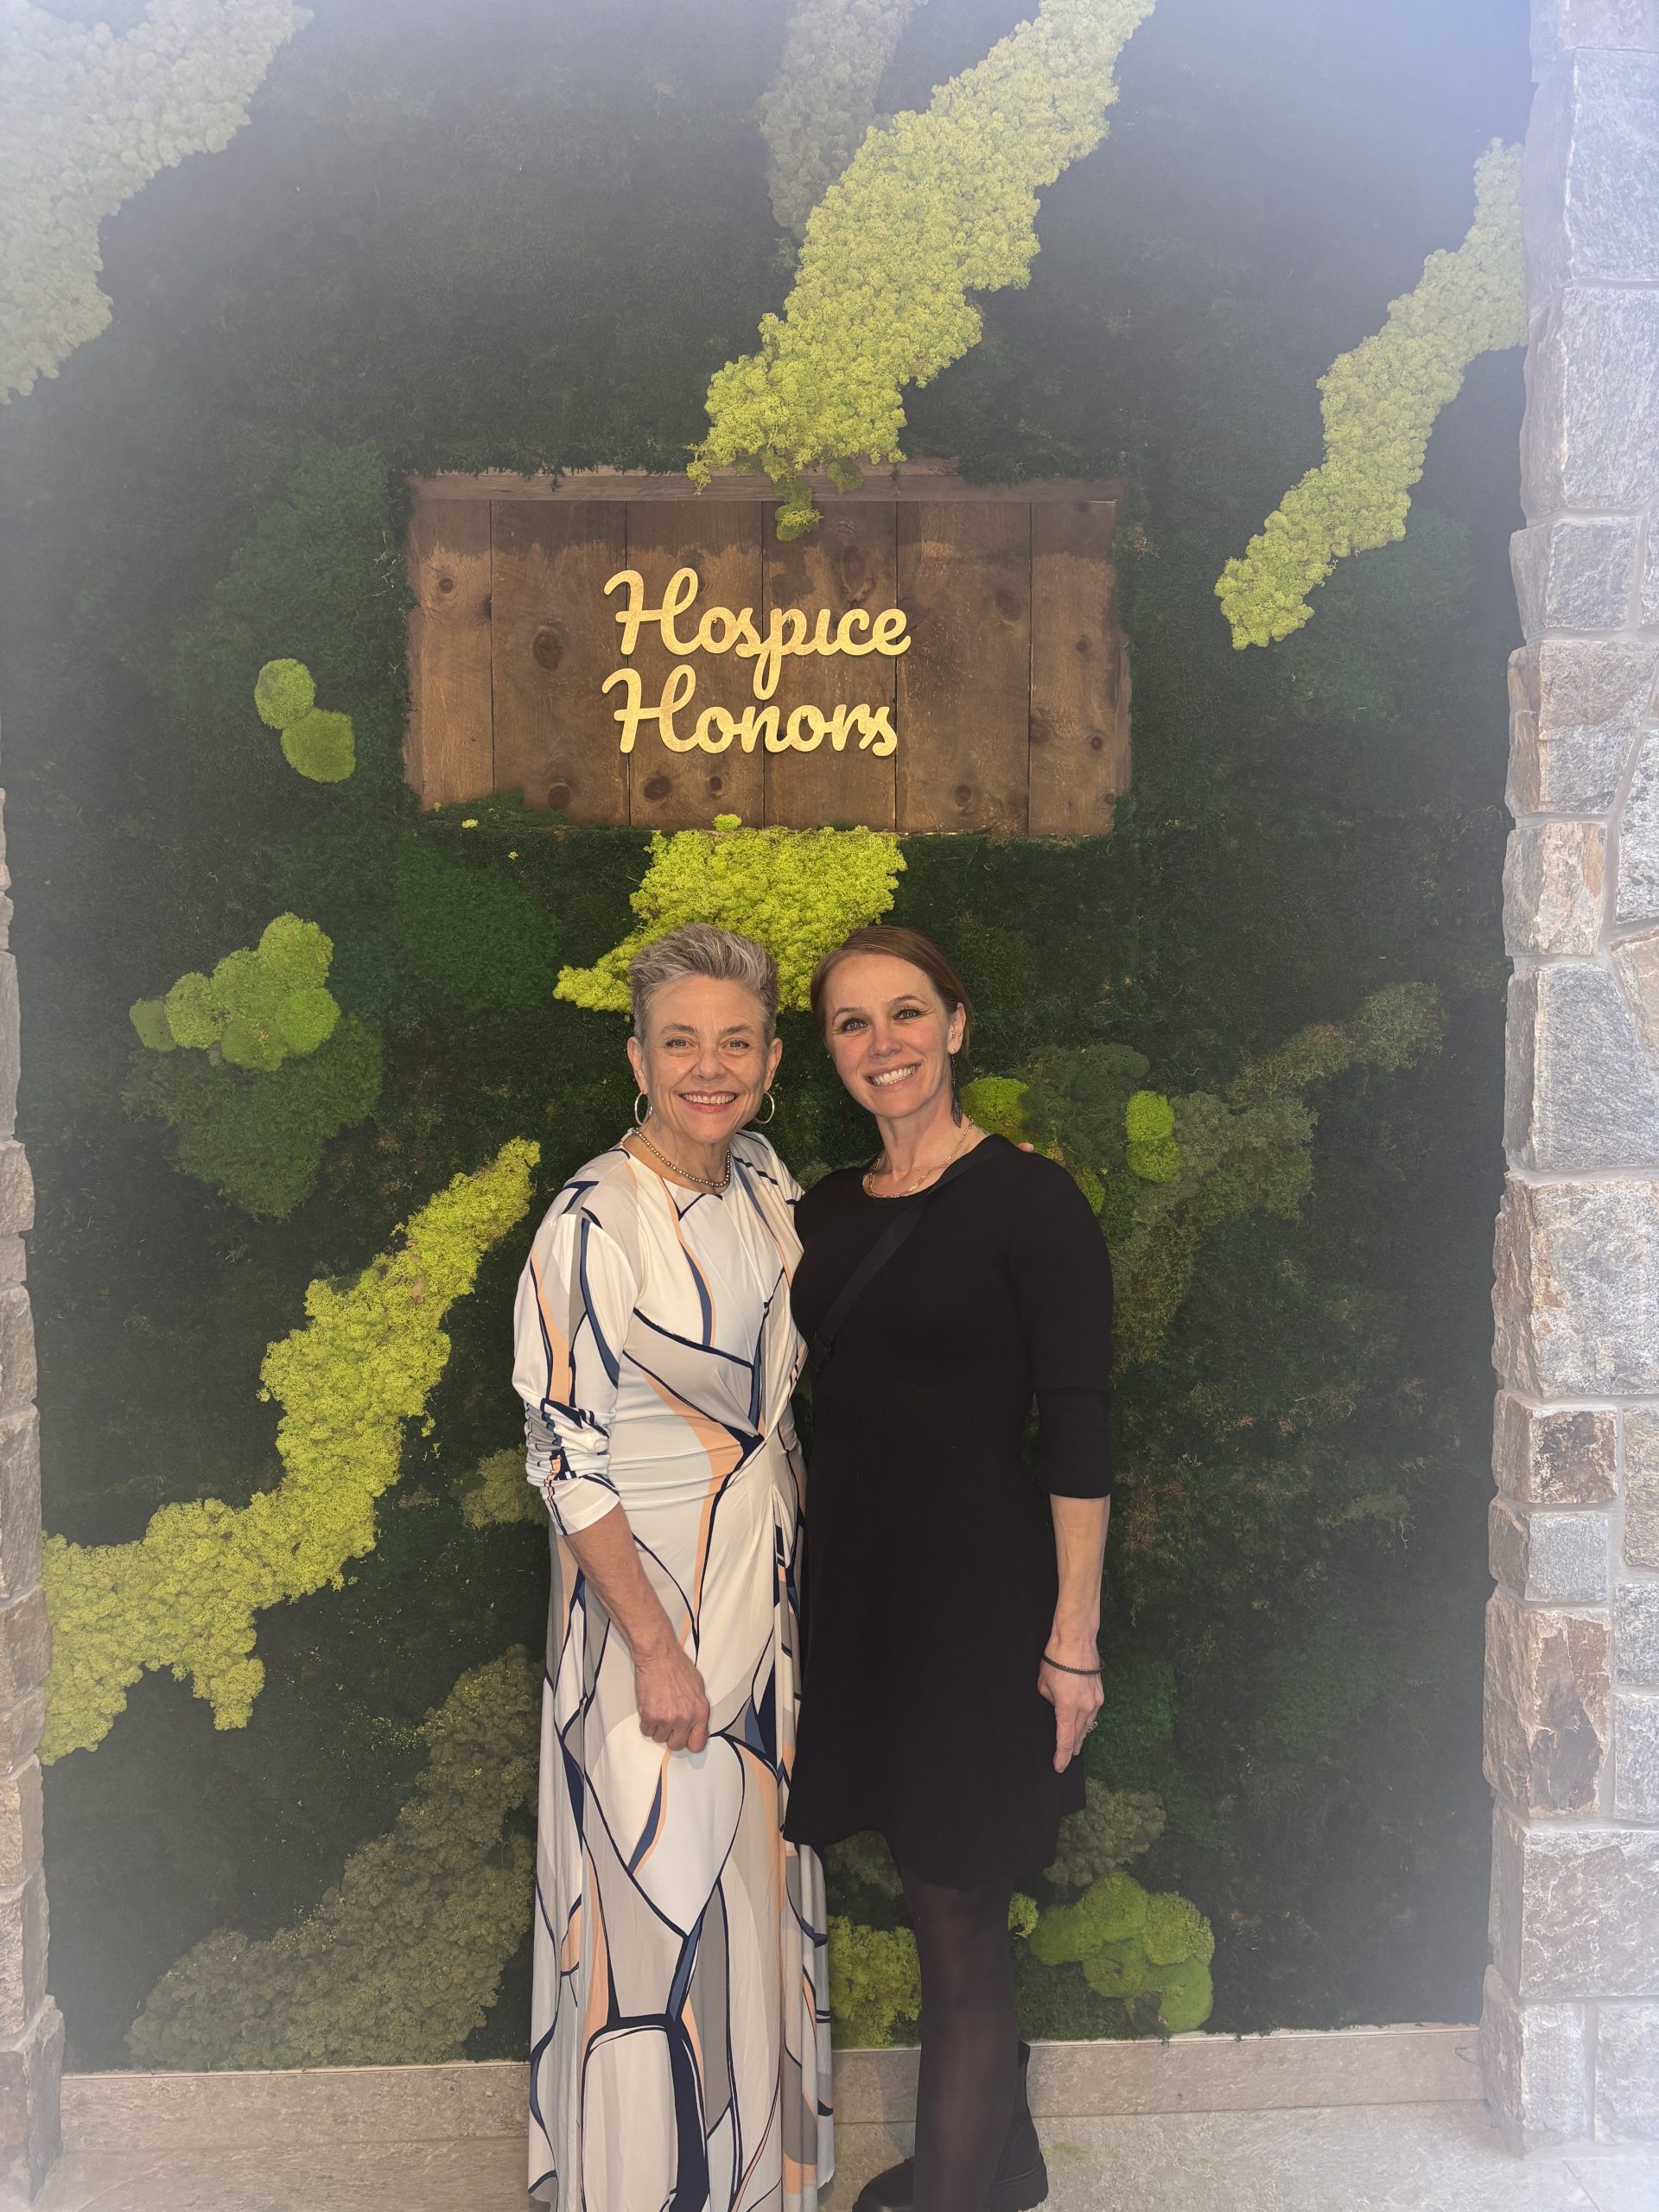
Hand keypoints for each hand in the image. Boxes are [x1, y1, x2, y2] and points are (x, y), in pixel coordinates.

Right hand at [633, 1635, 709, 1753]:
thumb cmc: (677, 1666)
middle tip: (668, 1723)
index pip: (698, 1744)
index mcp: (700, 1712)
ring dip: (658, 1727)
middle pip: (676, 1745)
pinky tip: (651, 1708)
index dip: (690, 1742)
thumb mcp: (698, 1688)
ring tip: (659, 1709)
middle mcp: (685, 1718)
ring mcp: (667, 1719)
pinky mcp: (650, 1716)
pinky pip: (646, 1730)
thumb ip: (697, 1709)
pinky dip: (647, 1722)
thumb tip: (695, 1723)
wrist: (659, 1656)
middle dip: (671, 1736)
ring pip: (659, 1738)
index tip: (685, 1739)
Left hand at [1038, 1645, 1103, 1772]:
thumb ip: (1050, 1701)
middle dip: (1072, 1749)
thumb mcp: (1043, 1685)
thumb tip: (1057, 1705)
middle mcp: (1084, 1708)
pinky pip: (1093, 1713)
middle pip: (1078, 1736)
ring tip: (1076, 1745)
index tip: (1058, 1767)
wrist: (1076, 1640)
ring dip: (1081, 1736)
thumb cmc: (1056, 1660)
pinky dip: (1087, 1721)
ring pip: (1088, 1725)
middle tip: (1066, 1759)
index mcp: (1067, 1709)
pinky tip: (1084, 1724)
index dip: (1061, 1756)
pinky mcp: (1101, 1693)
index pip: (1065, 1740)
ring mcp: (1095, 1701)